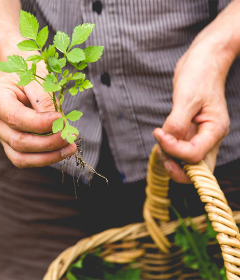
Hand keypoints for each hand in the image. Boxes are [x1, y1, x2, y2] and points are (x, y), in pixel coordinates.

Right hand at [0, 63, 76, 167]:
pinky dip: (45, 158)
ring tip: (70, 148)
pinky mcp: (10, 143)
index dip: (41, 124)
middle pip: (18, 142)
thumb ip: (45, 101)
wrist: (18, 74)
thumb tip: (58, 125)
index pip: (16, 118)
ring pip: (20, 158)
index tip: (62, 120)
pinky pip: (25, 159)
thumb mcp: (37, 78)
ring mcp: (0, 134)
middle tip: (70, 136)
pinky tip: (62, 151)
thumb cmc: (28, 72)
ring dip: (49, 157)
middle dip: (49, 143)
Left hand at [153, 37, 229, 182]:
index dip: (173, 149)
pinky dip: (170, 149)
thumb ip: (176, 123)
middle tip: (161, 154)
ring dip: (171, 158)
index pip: (194, 155)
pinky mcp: (191, 131)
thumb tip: (167, 141)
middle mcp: (209, 137)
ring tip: (160, 141)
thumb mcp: (186, 98)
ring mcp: (200, 136)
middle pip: (196, 168)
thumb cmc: (199, 74)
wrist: (204, 61)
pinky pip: (181, 149)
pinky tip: (162, 139)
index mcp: (215, 130)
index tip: (158, 133)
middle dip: (177, 168)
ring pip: (188, 162)